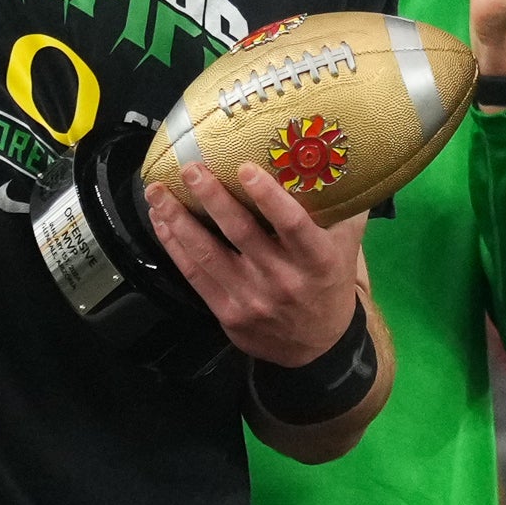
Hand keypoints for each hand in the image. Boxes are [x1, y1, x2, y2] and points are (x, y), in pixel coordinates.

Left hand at [145, 160, 367, 363]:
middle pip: (241, 233)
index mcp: (317, 260)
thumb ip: (342, 209)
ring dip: (179, 220)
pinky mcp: (227, 313)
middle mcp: (283, 280)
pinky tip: (162, 221)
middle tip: (190, 168)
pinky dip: (175, 246)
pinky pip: (194, 275)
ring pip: (208, 254)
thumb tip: (331, 159)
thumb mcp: (347, 248)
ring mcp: (251, 299)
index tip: (245, 168)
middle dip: (212, 198)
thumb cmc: (330, 283)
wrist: (317, 346)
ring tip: (157, 192)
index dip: (268, 196)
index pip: (292, 224)